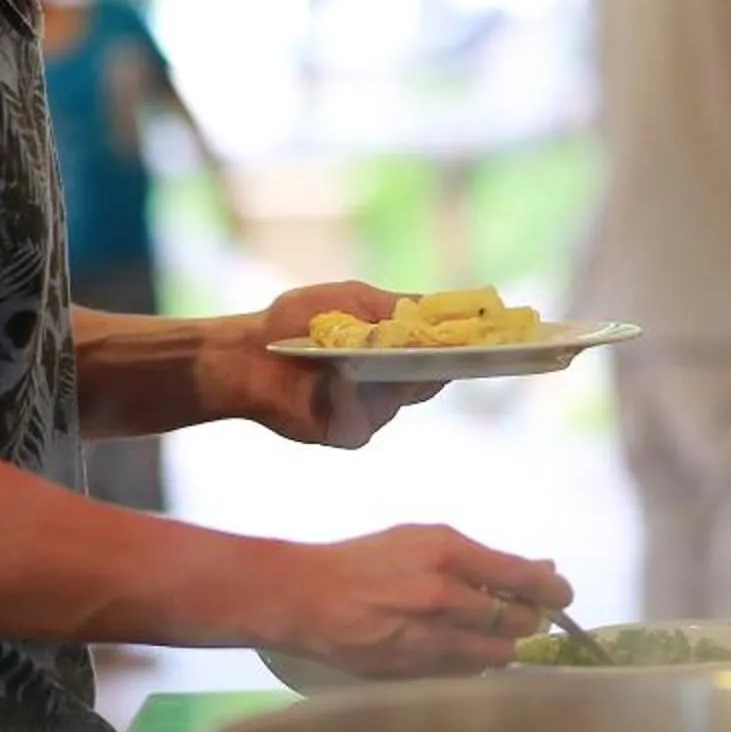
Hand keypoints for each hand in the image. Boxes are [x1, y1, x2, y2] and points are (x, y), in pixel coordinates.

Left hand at [208, 282, 446, 448]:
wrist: (245, 352)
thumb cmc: (295, 320)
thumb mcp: (352, 299)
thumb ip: (396, 305)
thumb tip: (442, 305)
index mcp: (392, 355)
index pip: (437, 355)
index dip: (461, 348)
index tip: (485, 337)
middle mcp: (387, 388)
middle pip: (427, 380)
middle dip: (437, 363)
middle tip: (448, 347)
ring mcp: (369, 412)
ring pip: (399, 399)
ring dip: (390, 376)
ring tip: (377, 353)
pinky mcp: (346, 432)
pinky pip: (366, 418)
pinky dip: (354, 396)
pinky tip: (340, 379)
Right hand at [265, 524, 574, 675]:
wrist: (307, 599)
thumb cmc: (366, 561)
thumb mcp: (424, 540)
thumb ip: (481, 559)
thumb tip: (537, 568)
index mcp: (447, 554)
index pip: (523, 577)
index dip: (552, 589)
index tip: (563, 594)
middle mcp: (444, 598)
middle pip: (517, 622)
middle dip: (530, 619)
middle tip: (529, 614)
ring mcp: (430, 640)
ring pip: (497, 655)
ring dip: (505, 645)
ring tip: (497, 633)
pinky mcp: (416, 672)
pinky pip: (467, 674)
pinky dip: (475, 663)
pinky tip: (464, 648)